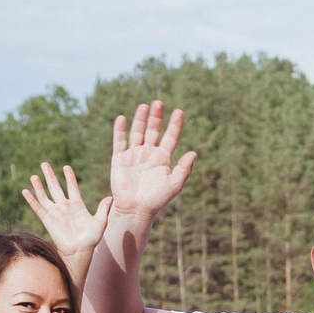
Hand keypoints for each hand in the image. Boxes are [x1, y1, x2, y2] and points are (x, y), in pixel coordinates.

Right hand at [21, 163, 113, 276]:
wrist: (80, 250)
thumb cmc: (91, 238)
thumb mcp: (100, 222)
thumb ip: (103, 209)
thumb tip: (111, 197)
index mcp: (77, 205)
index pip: (72, 187)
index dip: (69, 177)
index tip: (66, 167)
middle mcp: (65, 207)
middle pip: (55, 187)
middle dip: (50, 176)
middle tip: (45, 164)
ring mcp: (55, 212)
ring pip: (45, 196)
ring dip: (39, 186)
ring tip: (34, 175)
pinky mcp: (47, 219)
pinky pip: (37, 208)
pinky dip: (31, 199)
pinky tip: (25, 191)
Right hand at [108, 101, 198, 222]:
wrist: (136, 209)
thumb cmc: (157, 199)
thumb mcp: (174, 185)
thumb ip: (184, 169)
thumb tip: (194, 153)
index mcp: (163, 158)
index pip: (170, 137)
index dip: (175, 125)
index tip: (179, 112)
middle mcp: (149, 153)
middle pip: (153, 130)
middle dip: (156, 117)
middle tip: (159, 103)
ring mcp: (134, 154)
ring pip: (137, 132)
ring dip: (140, 119)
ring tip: (144, 106)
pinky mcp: (119, 158)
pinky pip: (119, 141)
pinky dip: (120, 130)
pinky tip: (121, 118)